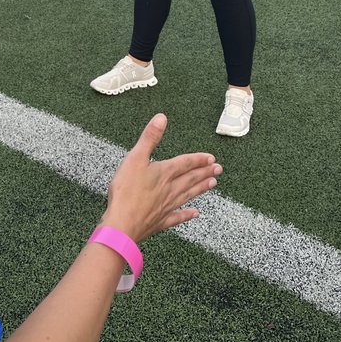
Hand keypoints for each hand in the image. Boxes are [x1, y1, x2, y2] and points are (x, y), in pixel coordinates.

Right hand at [100, 114, 221, 243]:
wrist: (122, 223)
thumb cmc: (126, 190)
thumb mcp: (135, 158)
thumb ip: (149, 138)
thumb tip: (162, 118)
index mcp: (164, 172)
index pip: (185, 163)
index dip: (198, 159)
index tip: (211, 158)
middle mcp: (170, 189)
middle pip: (191, 179)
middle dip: (205, 172)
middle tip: (218, 169)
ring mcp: (166, 206)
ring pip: (188, 195)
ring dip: (200, 188)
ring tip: (212, 184)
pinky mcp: (160, 221)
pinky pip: (177, 217)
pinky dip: (186, 215)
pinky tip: (194, 213)